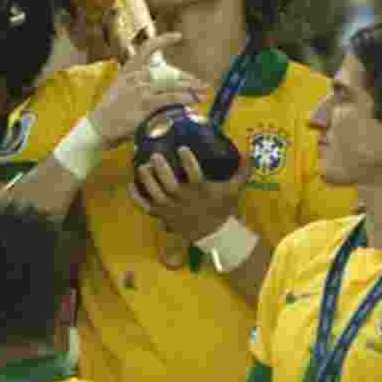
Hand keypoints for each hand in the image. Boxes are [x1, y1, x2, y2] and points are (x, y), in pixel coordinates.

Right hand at [89, 33, 208, 146]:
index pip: (147, 48)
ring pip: (172, 86)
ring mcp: (140, 90)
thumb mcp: (120, 88)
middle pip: (168, 73)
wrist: (99, 126)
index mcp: (129, 70)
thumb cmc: (110, 110)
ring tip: (204, 93)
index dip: (163, 40)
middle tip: (203, 84)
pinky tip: (193, 100)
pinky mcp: (144, 104)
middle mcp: (135, 77)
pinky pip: (169, 99)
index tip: (178, 36)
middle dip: (188, 79)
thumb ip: (137, 82)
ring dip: (191, 90)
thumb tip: (157, 84)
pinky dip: (183, 99)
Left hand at [129, 147, 252, 242]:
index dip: (188, 161)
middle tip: (155, 156)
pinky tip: (130, 185)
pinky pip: (146, 207)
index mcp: (201, 190)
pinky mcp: (162, 214)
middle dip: (162, 170)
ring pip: (156, 194)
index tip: (182, 148)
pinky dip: (137, 197)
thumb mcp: (233, 189)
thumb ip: (242, 171)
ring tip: (142, 167)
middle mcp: (184, 199)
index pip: (194, 175)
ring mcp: (171, 208)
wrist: (213, 234)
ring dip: (147, 181)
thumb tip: (251, 152)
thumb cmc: (220, 207)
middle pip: (170, 185)